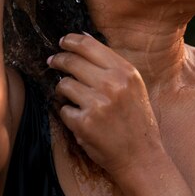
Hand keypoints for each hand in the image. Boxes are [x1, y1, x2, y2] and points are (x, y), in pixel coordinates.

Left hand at [48, 33, 162, 177]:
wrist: (141, 157)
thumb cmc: (137, 121)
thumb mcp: (133, 86)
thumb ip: (110, 65)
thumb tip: (82, 38)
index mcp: (125, 72)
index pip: (88, 45)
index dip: (71, 41)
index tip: (63, 42)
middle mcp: (112, 84)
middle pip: (72, 61)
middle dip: (58, 60)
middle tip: (53, 62)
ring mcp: (97, 103)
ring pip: (64, 85)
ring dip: (64, 91)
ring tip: (76, 99)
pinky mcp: (84, 123)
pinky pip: (64, 110)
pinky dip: (70, 115)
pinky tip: (83, 121)